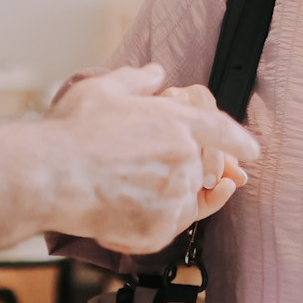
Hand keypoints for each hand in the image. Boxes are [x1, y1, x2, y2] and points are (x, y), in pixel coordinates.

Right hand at [46, 64, 259, 252]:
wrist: (51, 176)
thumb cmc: (73, 131)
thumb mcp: (103, 90)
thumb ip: (135, 80)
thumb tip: (155, 72)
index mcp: (178, 121)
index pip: (221, 130)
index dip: (238, 142)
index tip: (251, 153)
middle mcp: (185, 158)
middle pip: (202, 171)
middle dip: (194, 175)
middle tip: (171, 183)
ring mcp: (175, 196)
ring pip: (186, 203)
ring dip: (170, 201)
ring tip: (132, 195)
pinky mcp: (160, 229)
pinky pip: (167, 230)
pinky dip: (151, 225)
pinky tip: (123, 216)